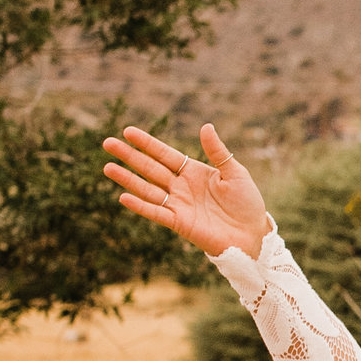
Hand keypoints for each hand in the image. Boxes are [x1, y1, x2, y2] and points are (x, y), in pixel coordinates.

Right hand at [101, 124, 270, 262]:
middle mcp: (181, 186)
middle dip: (129, 156)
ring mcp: (178, 204)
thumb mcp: (235, 173)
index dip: (147, 144)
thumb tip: (205, 126)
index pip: (165, 154)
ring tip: (107, 167)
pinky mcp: (179, 223)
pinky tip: (124, 197)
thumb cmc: (247, 203)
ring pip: (147, 189)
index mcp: (193, 171)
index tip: (127, 132)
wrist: (253, 234)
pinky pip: (156, 213)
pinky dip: (140, 206)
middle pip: (150, 168)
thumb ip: (218, 152)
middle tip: (107, 143)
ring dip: (127, 179)